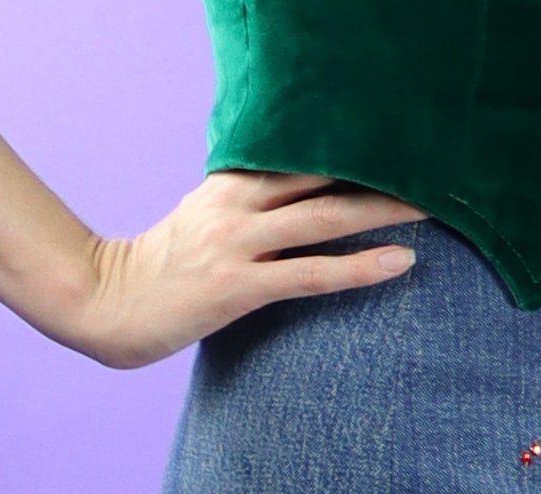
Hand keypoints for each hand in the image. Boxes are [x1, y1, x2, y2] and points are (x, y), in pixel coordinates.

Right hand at [56, 172, 425, 368]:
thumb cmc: (162, 275)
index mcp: (231, 183)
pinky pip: (314, 274)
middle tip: (433, 166)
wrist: (108, 305)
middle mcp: (238, 204)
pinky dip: (360, 267)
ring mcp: (239, 244)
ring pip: (327, 219)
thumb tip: (293, 204)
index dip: (351, 146)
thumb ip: (246, 209)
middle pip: (324, 176)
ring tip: (432, 208)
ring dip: (385, 211)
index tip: (398, 142)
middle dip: (381, 171)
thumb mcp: (204, 224)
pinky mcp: (240, 287)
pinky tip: (400, 262)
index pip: (302, 153)